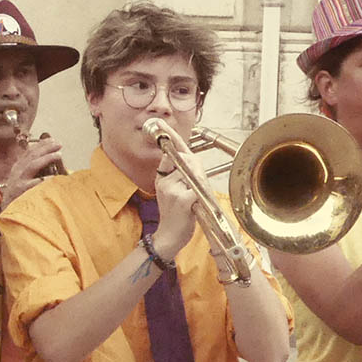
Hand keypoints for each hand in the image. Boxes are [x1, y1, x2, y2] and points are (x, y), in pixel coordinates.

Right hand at [0, 136, 63, 208]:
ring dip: (46, 158)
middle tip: (59, 144)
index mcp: (18, 167)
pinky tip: (54, 177)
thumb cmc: (20, 196)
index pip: (30, 151)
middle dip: (46, 148)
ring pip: (32, 165)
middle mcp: (17, 172)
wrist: (7, 213)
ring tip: (58, 155)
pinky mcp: (21, 192)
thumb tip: (49, 157)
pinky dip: (45, 179)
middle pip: (32, 155)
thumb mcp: (24, 179)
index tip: (53, 140)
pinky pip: (34, 184)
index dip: (42, 144)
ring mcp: (18, 181)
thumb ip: (33, 168)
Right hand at [150, 121, 203, 259]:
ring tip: (195, 200)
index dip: (171, 137)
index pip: (169, 152)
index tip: (161, 124)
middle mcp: (164, 180)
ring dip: (200, 185)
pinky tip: (195, 206)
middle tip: (198, 186)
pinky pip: (197, 188)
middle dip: (197, 169)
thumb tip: (189, 157)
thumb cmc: (176, 216)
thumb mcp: (172, 192)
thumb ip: (180, 174)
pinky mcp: (181, 199)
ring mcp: (171, 189)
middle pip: (187, 160)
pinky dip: (200, 195)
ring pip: (194, 174)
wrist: (169, 237)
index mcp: (161, 177)